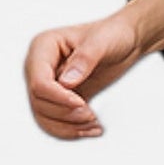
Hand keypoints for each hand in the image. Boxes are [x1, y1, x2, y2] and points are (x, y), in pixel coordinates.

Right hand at [23, 8, 149, 139]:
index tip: (81, 103)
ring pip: (43, 116)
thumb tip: (66, 82)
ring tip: (93, 124)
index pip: (39, 81)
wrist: (125, 41)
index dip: (57, 97)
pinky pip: (54, 121)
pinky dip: (70, 130)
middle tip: (91, 115)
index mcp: (43, 47)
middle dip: (65, 114)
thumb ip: (85, 59)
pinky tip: (90, 129)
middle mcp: (40, 67)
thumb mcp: (103, 42)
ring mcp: (48, 84)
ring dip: (68, 127)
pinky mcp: (59, 99)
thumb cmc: (112, 34)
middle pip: (39, 102)